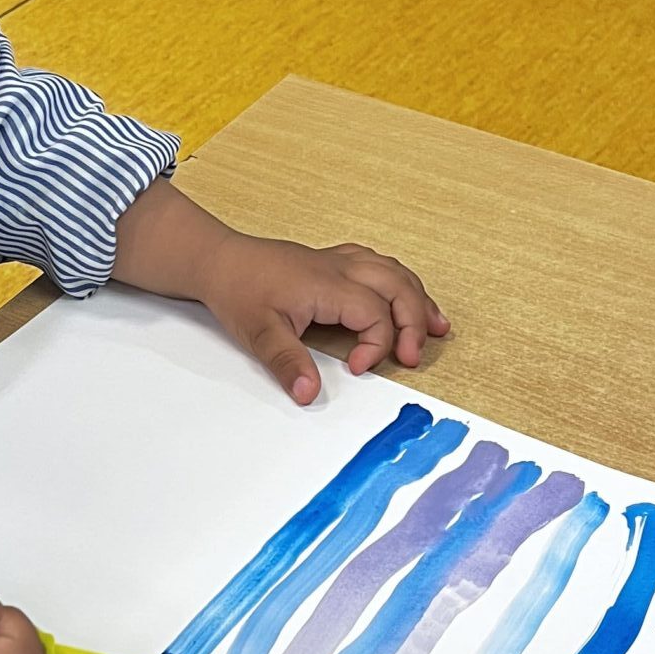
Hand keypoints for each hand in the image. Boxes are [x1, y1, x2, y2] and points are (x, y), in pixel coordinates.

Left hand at [112, 179, 448, 404]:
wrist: (219, 259)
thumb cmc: (238, 290)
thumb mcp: (258, 332)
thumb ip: (286, 362)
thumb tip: (308, 394)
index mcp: (328, 285)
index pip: (375, 313)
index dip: (377, 344)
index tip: (359, 368)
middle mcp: (340, 268)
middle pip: (398, 287)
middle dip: (414, 322)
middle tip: (415, 355)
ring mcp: (338, 262)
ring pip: (393, 271)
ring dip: (416, 298)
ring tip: (435, 326)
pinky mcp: (332, 261)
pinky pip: (378, 264)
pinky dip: (399, 280)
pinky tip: (404, 293)